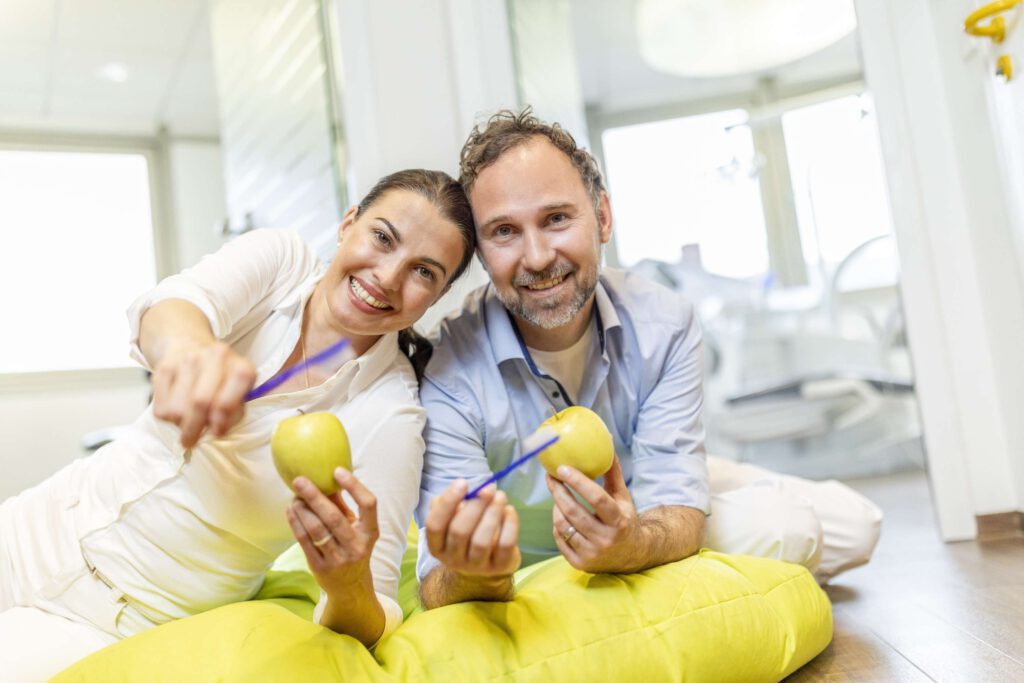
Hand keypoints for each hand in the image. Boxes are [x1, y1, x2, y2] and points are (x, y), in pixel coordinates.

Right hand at [151, 341, 255, 447]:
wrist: (191, 345)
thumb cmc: (221, 380)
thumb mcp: (238, 394)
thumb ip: (233, 413)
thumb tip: (216, 430)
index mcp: (241, 367)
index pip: (231, 396)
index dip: (223, 419)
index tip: (216, 433)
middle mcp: (216, 358)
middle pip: (201, 403)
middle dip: (196, 428)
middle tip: (192, 440)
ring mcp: (188, 360)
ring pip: (178, 409)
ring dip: (181, 424)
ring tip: (187, 420)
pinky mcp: (165, 367)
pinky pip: (161, 407)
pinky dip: (168, 417)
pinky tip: (177, 408)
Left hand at [287, 468, 378, 596]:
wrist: (350, 587)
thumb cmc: (352, 548)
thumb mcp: (355, 528)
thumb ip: (343, 505)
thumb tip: (325, 478)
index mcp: (370, 532)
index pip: (368, 504)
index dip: (354, 486)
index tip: (337, 471)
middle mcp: (356, 546)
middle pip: (334, 517)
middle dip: (314, 496)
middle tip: (299, 480)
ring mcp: (338, 558)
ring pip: (316, 529)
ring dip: (301, 510)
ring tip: (294, 496)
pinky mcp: (320, 567)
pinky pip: (304, 541)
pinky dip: (296, 522)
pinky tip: (291, 510)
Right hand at [425, 480, 520, 577]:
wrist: (487, 562)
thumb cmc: (467, 532)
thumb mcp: (453, 519)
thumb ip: (450, 503)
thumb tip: (459, 487)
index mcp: (437, 545)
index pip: (435, 525)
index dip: (448, 502)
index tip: (463, 482)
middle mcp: (452, 559)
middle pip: (459, 532)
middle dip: (475, 506)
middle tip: (488, 488)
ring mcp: (476, 566)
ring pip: (481, 541)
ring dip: (492, 513)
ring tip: (500, 496)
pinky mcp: (498, 568)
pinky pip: (504, 546)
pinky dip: (509, 525)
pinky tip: (509, 510)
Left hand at [546, 456, 642, 572]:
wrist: (633, 555)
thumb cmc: (625, 519)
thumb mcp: (623, 497)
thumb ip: (612, 473)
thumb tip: (606, 444)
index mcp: (619, 520)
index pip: (596, 498)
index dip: (577, 482)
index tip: (562, 468)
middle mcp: (606, 539)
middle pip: (574, 511)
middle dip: (558, 491)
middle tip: (550, 477)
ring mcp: (592, 554)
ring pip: (563, 525)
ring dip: (556, 507)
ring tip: (557, 495)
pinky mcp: (580, 564)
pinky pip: (559, 539)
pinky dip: (557, 525)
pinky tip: (560, 515)